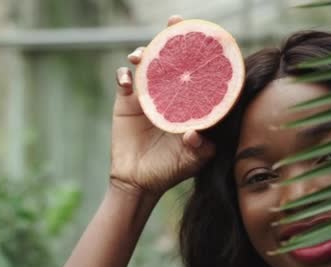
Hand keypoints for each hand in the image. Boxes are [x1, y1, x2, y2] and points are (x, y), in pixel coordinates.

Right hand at [109, 15, 215, 196]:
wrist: (139, 181)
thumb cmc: (170, 169)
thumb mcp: (193, 161)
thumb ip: (200, 148)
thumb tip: (193, 132)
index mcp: (190, 102)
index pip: (198, 70)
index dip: (202, 50)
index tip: (207, 34)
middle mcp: (171, 93)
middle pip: (172, 57)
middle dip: (173, 36)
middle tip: (174, 21)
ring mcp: (147, 95)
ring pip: (147, 64)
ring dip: (145, 53)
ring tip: (142, 55)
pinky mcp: (126, 101)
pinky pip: (123, 80)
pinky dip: (124, 75)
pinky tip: (126, 80)